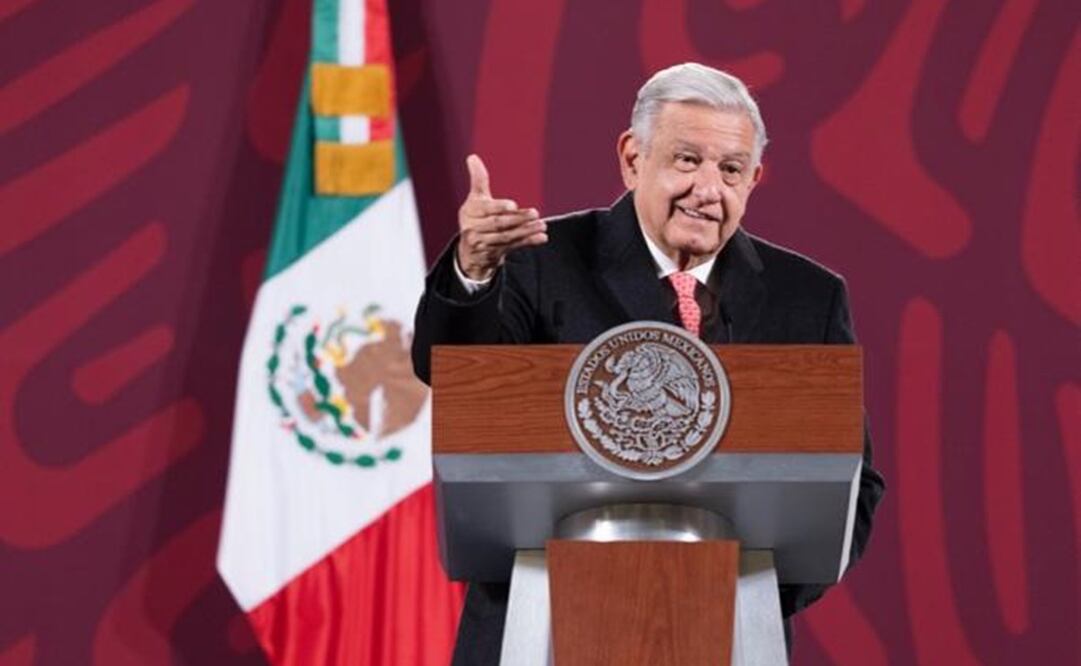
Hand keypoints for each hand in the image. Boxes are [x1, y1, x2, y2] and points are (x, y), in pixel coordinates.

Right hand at [456, 154, 547, 279]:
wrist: (470, 250)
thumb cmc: (476, 217)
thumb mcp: (475, 199)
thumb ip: (478, 180)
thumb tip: (472, 156)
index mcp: (470, 212)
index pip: (486, 209)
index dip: (499, 208)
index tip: (513, 205)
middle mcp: (474, 228)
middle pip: (498, 224)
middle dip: (518, 220)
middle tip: (536, 213)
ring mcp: (484, 243)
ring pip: (507, 237)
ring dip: (526, 231)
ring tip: (542, 225)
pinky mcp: (495, 254)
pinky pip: (513, 247)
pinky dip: (528, 242)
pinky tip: (542, 238)